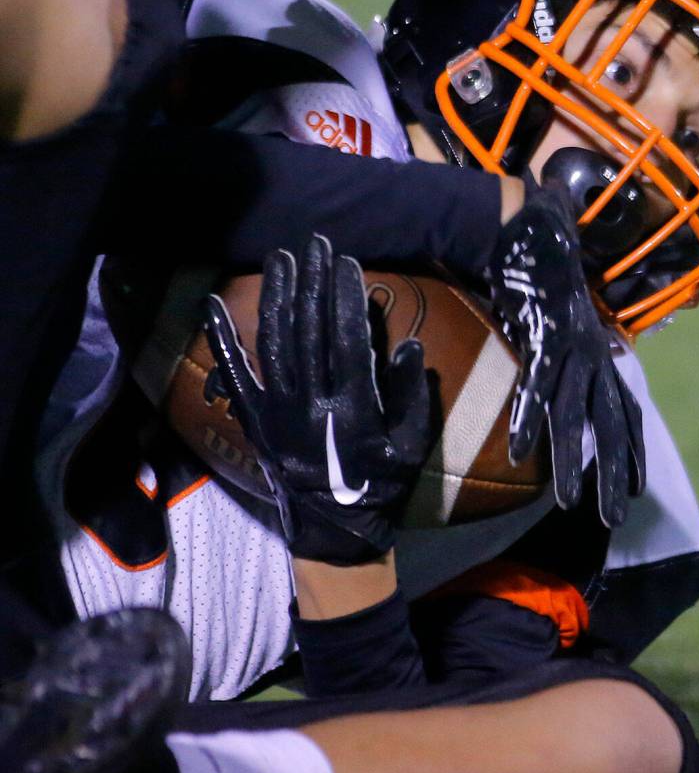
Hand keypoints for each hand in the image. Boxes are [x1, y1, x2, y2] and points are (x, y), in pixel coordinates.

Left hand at [204, 236, 430, 563]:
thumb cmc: (379, 483)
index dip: (346, 298)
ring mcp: (276, 409)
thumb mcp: (411, 445)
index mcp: (352, 409)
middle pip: (309, 330)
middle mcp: (310, 403)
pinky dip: (221, 338)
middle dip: (312, 282)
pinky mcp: (253, 417)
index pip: (348, 339)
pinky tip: (211, 304)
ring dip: (276, 295)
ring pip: (274, 341)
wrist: (333, 528)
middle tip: (316, 243)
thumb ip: (413, 395)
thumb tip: (409, 345)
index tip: (346, 263)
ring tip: (280, 258)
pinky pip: (233, 374)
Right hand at [485, 178, 644, 525]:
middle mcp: (593, 351)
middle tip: (614, 518)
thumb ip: (569, 342)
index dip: (631, 448)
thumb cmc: (542, 269)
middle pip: (609, 423)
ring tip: (567, 502)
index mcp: (599, 349)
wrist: (528, 225)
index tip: (634, 487)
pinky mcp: (544, 332)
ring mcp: (572, 343)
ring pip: (575, 412)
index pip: (624, 408)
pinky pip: (537, 382)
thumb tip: (577, 360)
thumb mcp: (561, 314)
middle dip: (613, 472)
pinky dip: (529, 415)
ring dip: (573, 459)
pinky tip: (520, 448)